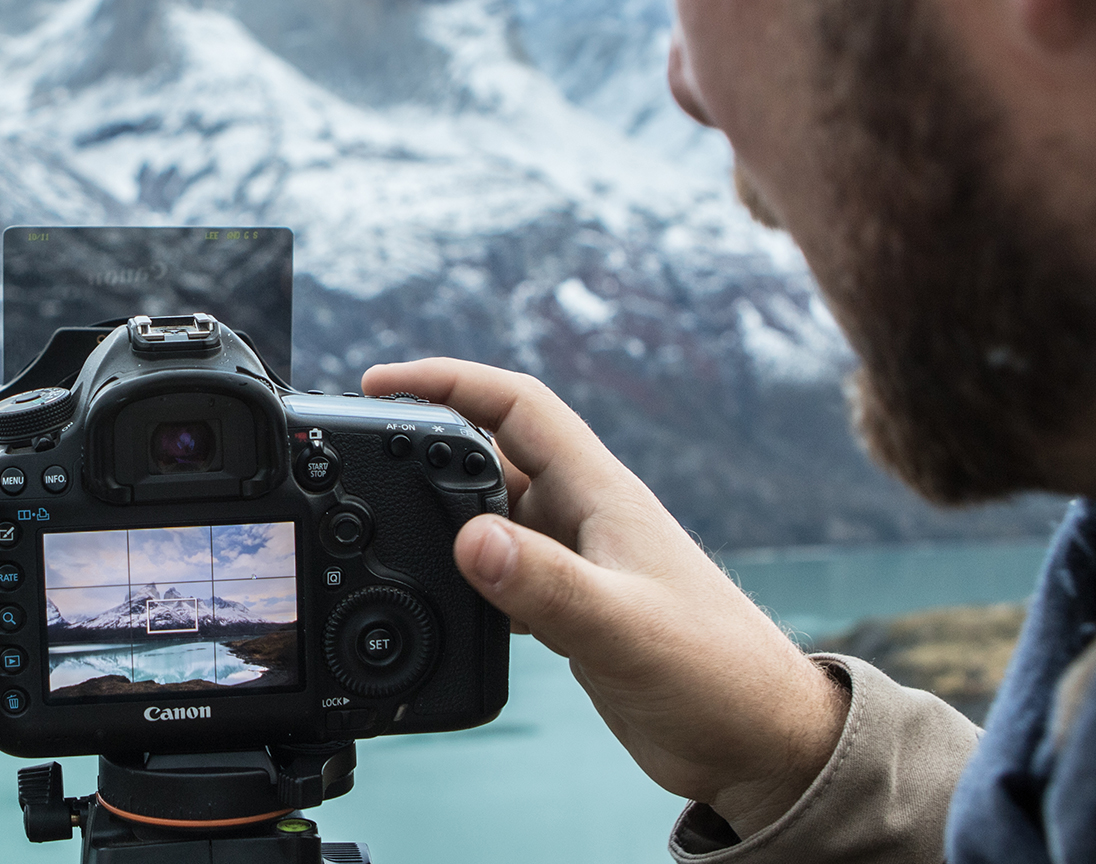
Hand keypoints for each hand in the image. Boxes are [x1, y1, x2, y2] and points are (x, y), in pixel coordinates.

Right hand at [362, 358, 848, 837]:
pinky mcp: (573, 608)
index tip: (382, 383)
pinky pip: (502, 572)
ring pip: (492, 514)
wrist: (761, 744)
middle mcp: (586, 517)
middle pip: (491, 453)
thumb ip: (546, 585)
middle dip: (427, 443)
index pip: (516, 405)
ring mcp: (579, 562)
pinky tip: (438, 601)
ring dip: (440, 514)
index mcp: (601, 494)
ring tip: (385, 523)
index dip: (447, 381)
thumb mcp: (624, 628)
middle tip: (365, 455)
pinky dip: (463, 576)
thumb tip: (469, 540)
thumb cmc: (720, 676)